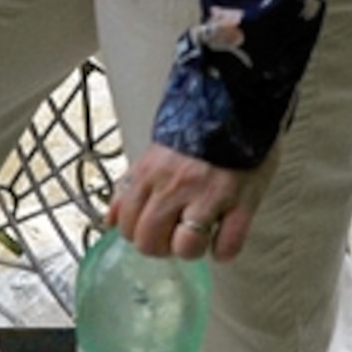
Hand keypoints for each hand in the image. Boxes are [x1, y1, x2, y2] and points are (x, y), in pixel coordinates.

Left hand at [108, 140, 276, 262]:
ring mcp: (209, 195)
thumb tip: (110, 220)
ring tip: (201, 237)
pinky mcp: (241, 201)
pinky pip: (228, 245)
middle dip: (161, 248)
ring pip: (186, 248)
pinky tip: (224, 238)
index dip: (137, 235)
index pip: (126, 226)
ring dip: (191, 250)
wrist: (239, 101)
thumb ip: (131, 186)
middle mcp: (175, 186)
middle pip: (151, 242)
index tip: (153, 230)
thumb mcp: (156, 153)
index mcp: (150, 173)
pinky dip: (224, 250)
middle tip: (174, 238)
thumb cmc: (200, 129)